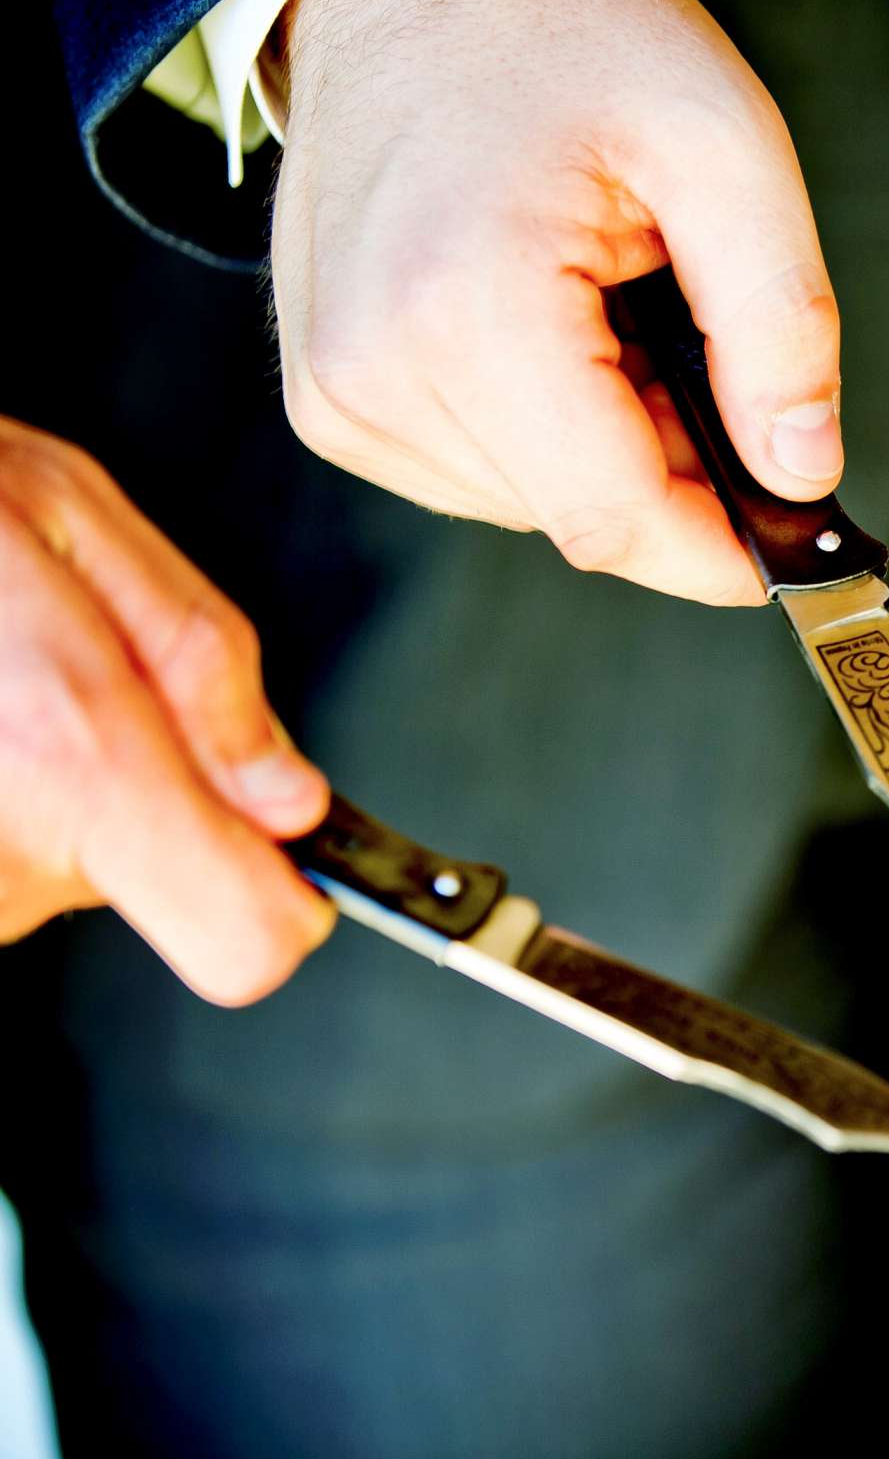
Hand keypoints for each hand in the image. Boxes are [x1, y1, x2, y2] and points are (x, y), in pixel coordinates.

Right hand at [0, 419, 333, 1003]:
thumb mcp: (73, 518)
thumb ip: (203, 663)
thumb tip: (289, 795)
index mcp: (73, 758)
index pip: (245, 940)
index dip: (280, 894)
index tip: (276, 835)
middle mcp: (5, 856)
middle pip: (158, 879)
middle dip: (149, 783)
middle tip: (68, 674)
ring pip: (74, 861)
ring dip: (61, 776)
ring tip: (0, 678)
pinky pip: (8, 851)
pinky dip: (5, 785)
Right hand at [270, 0, 839, 603]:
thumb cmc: (559, 32)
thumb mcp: (725, 148)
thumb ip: (782, 325)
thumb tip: (804, 469)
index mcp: (467, 311)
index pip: (615, 521)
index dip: (723, 548)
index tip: (797, 538)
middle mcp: (376, 370)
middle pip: (583, 518)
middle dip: (675, 467)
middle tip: (701, 345)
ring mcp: (340, 391)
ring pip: (537, 504)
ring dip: (611, 441)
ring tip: (615, 307)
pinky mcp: (334, 396)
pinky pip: (482, 471)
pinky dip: (548, 425)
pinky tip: (556, 324)